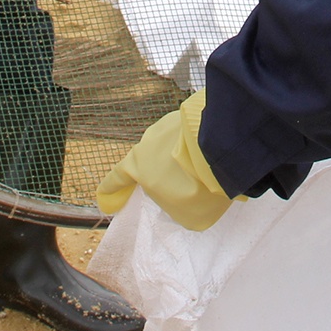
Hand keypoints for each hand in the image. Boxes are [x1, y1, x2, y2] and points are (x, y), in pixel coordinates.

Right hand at [97, 91, 234, 230]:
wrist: (224, 149)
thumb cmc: (199, 189)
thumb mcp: (186, 216)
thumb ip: (175, 206)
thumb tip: (181, 196)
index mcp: (137, 167)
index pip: (117, 179)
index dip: (111, 191)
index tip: (105, 199)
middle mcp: (146, 143)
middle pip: (150, 163)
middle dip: (164, 177)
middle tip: (185, 190)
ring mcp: (167, 125)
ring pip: (171, 149)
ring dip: (183, 161)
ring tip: (205, 174)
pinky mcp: (188, 115)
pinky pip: (189, 137)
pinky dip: (197, 148)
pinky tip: (213, 157)